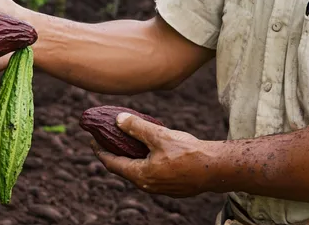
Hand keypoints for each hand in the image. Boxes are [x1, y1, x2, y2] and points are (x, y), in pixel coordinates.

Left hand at [91, 112, 214, 197]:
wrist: (215, 168)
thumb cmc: (187, 152)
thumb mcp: (158, 135)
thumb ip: (136, 128)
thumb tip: (118, 120)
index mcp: (140, 175)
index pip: (112, 164)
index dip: (100, 151)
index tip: (92, 141)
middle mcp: (148, 186)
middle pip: (125, 169)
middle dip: (115, 154)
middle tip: (110, 139)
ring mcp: (161, 188)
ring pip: (140, 172)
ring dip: (132, 158)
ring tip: (130, 143)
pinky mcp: (173, 187)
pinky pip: (153, 174)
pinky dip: (146, 162)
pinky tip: (152, 150)